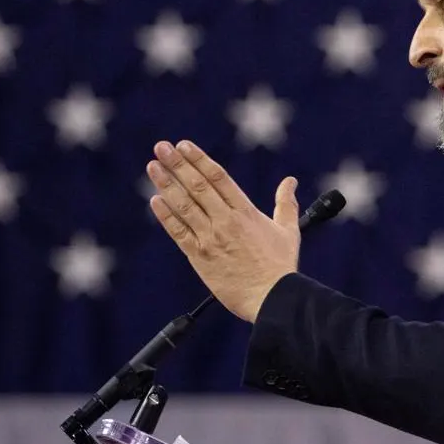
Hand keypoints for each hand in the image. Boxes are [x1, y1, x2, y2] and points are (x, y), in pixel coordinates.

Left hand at [147, 139, 299, 321]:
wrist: (271, 298)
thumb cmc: (281, 267)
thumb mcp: (289, 231)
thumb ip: (286, 204)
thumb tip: (290, 182)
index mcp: (246, 212)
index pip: (219, 177)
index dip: (199, 159)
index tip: (184, 145)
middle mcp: (226, 221)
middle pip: (198, 186)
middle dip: (178, 164)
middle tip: (162, 147)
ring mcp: (211, 238)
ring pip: (185, 206)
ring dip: (167, 184)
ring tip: (153, 167)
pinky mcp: (200, 257)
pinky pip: (179, 232)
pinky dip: (166, 216)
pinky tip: (155, 200)